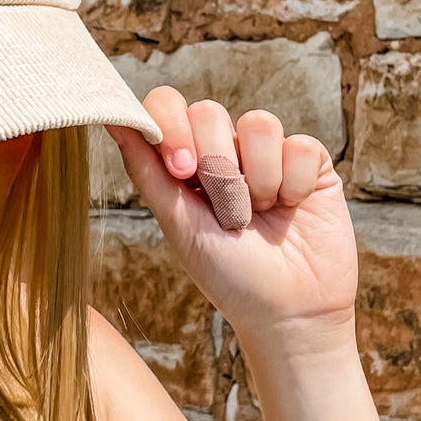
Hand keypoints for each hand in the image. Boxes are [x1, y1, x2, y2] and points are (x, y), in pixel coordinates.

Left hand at [107, 86, 358, 350]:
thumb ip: (147, 170)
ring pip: (259, 124)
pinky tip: (292, 209)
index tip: (181, 171)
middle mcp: (225, 151)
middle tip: (227, 214)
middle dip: (216, 167)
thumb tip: (111, 118)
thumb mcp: (180, 226)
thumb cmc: (229, 276)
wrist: (288, 313)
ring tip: (261, 215)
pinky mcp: (309, 163)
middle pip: (209, 111)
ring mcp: (267, 154)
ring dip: (257, 179)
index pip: (168, 107)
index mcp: (185, 163)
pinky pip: (300, 144)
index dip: (172, 127)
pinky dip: (293, 184)